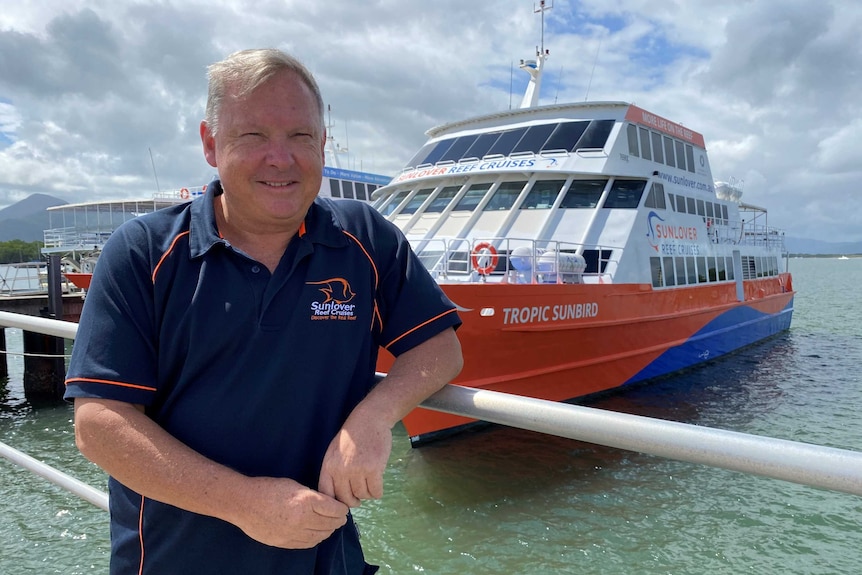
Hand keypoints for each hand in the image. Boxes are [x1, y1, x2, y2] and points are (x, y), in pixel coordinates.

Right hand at [232, 476, 348, 548]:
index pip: (335, 510)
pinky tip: (316, 533)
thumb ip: (311, 496)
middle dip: (338, 521)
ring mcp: (293, 533)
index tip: (343, 508)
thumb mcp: (294, 485)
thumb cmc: (268, 488)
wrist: (244, 503)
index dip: (342, 509)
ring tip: (329, 525)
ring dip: (328, 531)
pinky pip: (308, 543)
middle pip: (330, 524)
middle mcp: (302, 519)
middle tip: (339, 517)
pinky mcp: (285, 542)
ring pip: (320, 536)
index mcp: (306, 501)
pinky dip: (316, 539)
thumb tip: (326, 504)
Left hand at [318, 413, 391, 506]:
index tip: (343, 502)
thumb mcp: (334, 453)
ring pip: (362, 496)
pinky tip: (377, 484)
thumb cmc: (352, 437)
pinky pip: (376, 492)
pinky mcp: (374, 469)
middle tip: (359, 497)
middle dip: (354, 501)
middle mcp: (341, 470)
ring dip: (367, 494)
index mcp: (329, 466)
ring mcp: (358, 470)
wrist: (369, 420)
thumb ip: (333, 473)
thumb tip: (337, 498)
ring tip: (369, 483)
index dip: (335, 503)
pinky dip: (377, 492)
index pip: (327, 495)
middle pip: (346, 499)